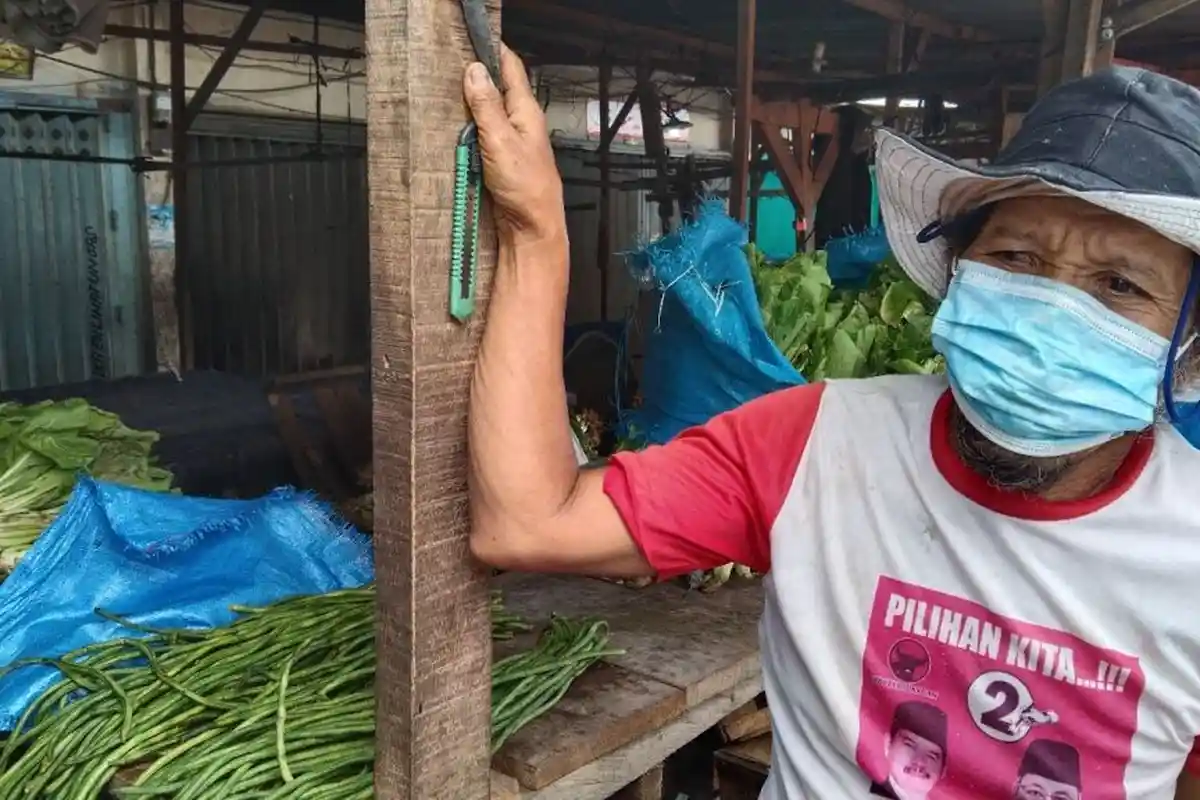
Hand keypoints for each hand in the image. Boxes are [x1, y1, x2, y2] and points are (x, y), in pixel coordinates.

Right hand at [463, 45, 564, 244]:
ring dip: (470, 106)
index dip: (493, 51)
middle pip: (498, 89)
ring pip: (488, 113)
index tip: (472, 39)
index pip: (511, 69)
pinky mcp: (501, 161)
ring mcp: (511, 142)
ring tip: (446, 94)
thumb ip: (487, 106)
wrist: (532, 229)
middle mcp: (521, 123)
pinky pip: (482, 137)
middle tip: (450, 66)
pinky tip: (455, 129)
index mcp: (527, 112)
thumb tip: (475, 72)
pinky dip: (469, 130)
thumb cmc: (526, 188)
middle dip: (476, 77)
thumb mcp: (502, 140)